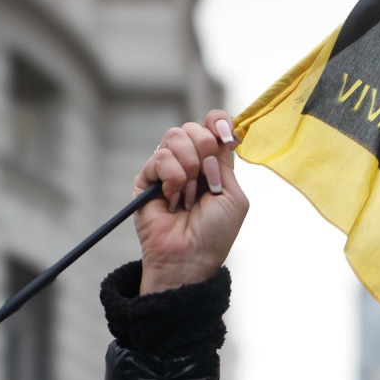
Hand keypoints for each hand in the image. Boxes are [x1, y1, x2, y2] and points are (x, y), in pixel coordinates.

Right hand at [131, 110, 249, 294]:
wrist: (190, 256)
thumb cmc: (215, 233)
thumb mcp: (233, 196)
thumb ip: (225, 162)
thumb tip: (222, 131)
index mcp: (212, 164)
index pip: (211, 124)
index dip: (218, 122)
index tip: (224, 134)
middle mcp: (189, 161)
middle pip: (193, 127)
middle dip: (205, 151)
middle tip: (207, 182)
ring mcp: (166, 168)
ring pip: (175, 136)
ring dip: (190, 167)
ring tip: (189, 197)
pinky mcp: (146, 178)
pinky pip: (160, 157)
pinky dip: (173, 178)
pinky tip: (173, 199)